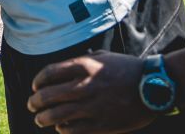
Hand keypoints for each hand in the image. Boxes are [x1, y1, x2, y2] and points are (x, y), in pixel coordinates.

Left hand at [27, 52, 154, 133]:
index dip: (38, 81)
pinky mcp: (100, 124)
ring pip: (57, 115)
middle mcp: (86, 86)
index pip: (50, 73)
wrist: (154, 86)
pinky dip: (63, 129)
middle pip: (49, 95)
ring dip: (43, 118)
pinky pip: (73, 129)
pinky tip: (60, 128)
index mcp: (85, 66)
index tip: (35, 86)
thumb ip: (82, 63)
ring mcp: (92, 106)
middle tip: (31, 105)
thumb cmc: (128, 70)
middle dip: (35, 101)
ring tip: (39, 119)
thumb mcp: (104, 58)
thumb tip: (62, 71)